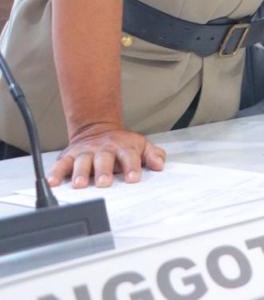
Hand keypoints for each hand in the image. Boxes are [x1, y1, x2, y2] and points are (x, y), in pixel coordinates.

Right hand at [49, 123, 165, 187]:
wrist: (98, 128)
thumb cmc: (121, 143)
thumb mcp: (140, 145)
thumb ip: (153, 155)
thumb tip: (160, 164)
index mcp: (123, 147)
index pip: (129, 157)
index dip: (132, 167)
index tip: (133, 178)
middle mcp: (104, 149)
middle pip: (104, 159)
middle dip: (104, 171)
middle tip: (104, 182)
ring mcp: (86, 152)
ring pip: (82, 162)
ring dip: (80, 173)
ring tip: (80, 184)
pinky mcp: (69, 156)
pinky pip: (62, 164)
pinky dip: (56, 173)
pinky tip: (54, 181)